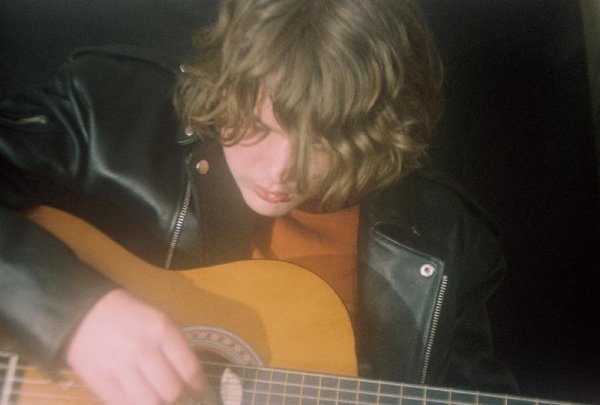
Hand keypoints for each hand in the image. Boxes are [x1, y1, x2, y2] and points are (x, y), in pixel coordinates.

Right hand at [65, 289, 205, 403]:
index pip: (188, 368)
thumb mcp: (157, 321)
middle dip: (181, 400)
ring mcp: (119, 366)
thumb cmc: (128, 316)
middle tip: (181, 400)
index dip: (198, 386)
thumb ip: (174, 347)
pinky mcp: (99, 381)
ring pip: (150, 403)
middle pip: (171, 390)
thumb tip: (191, 379)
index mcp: (160, 329)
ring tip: (162, 402)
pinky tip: (142, 402)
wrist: (84, 313)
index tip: (199, 392)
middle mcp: (142, 348)